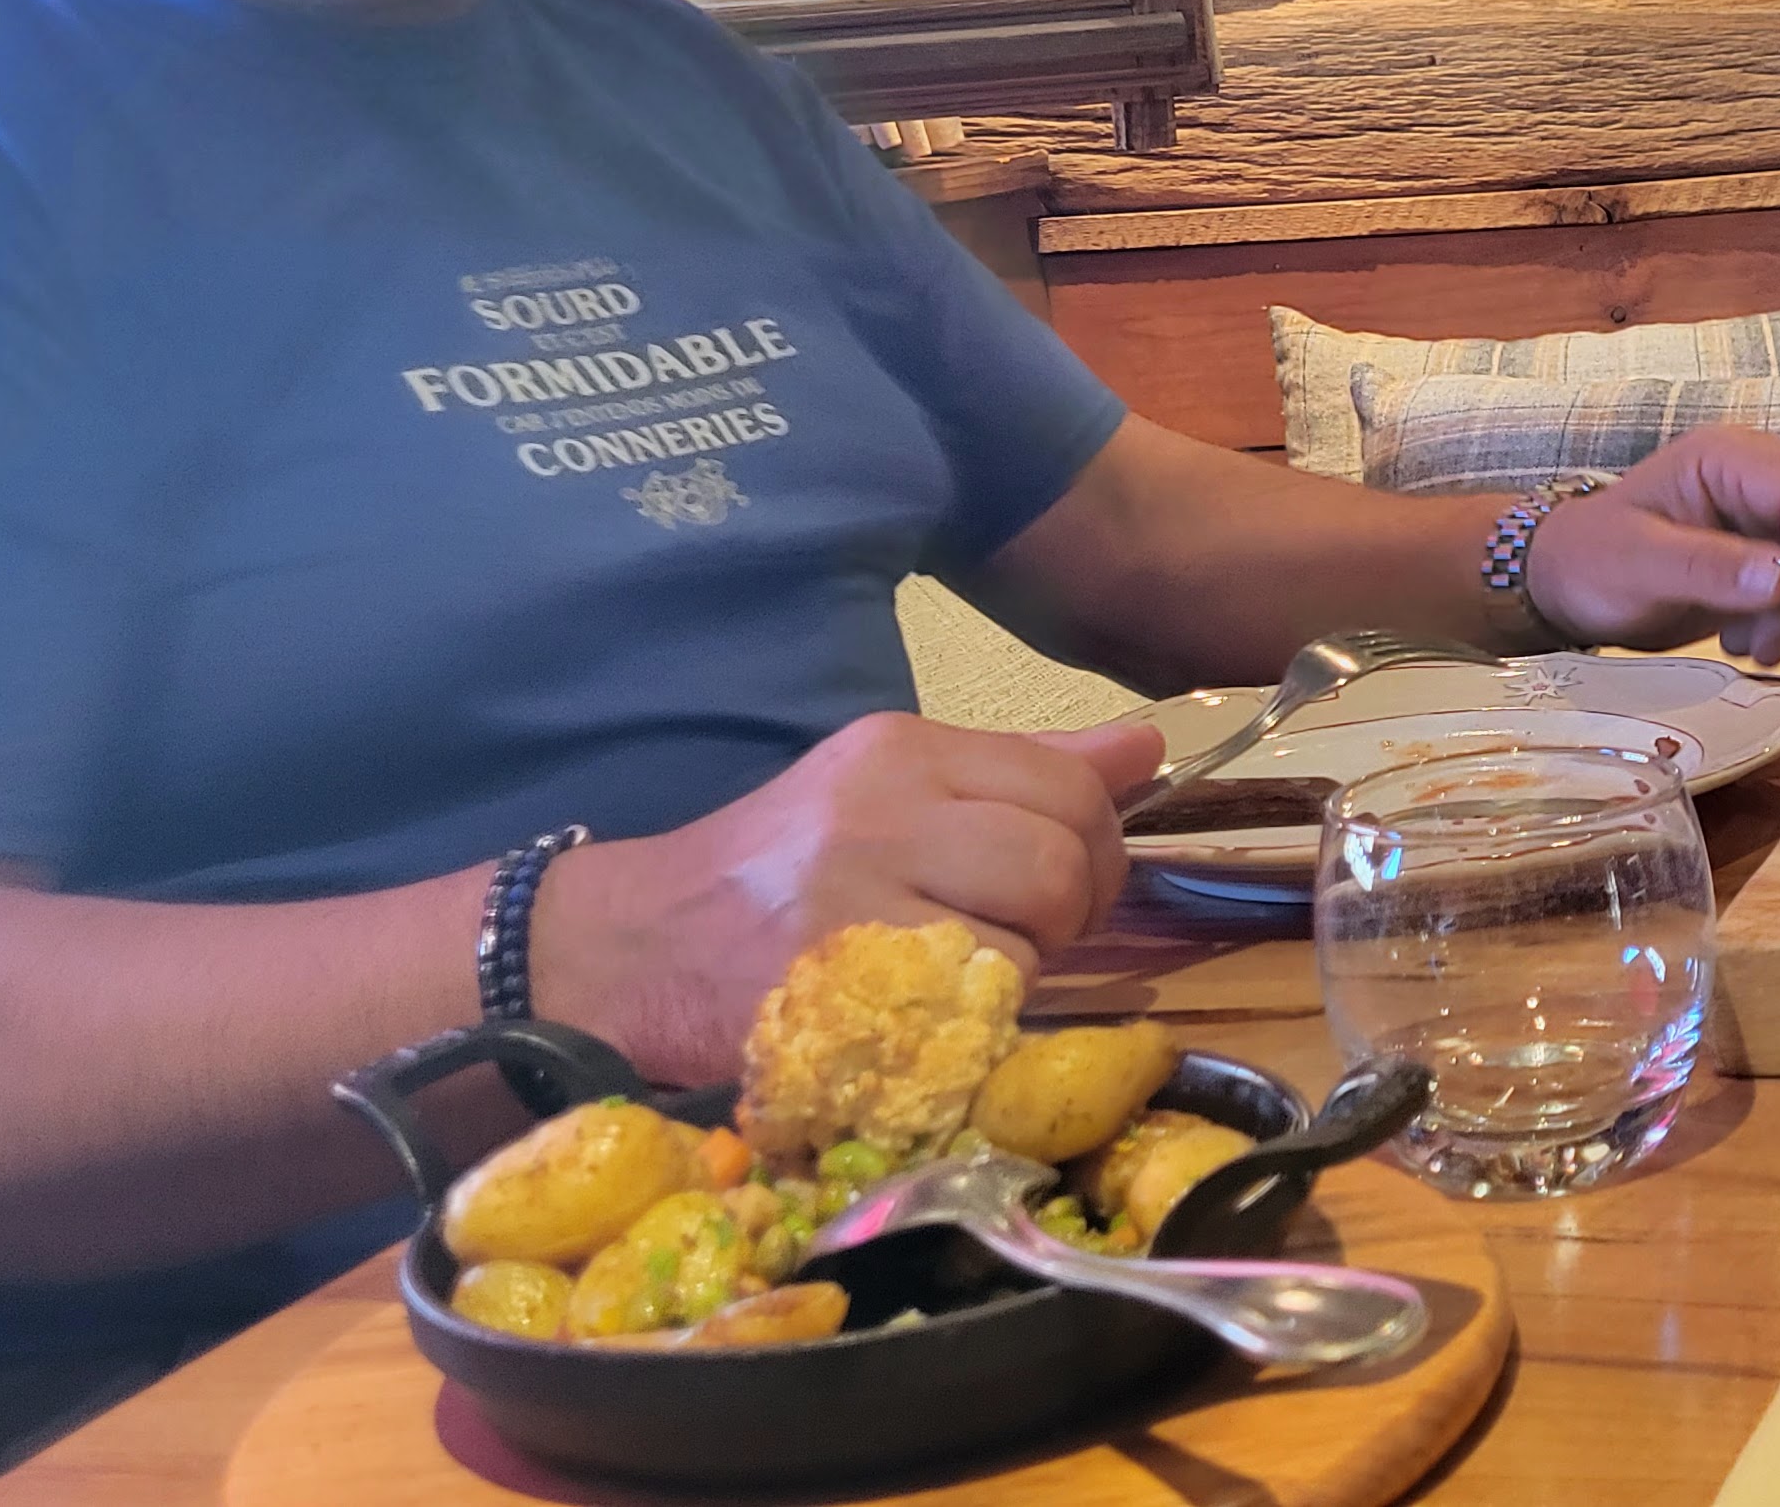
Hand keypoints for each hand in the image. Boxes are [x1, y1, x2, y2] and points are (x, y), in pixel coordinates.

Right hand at [535, 711, 1163, 1079]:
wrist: (631, 950)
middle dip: (1069, 919)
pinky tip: (925, 1025)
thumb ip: (1024, 772)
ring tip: (959, 982)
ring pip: (1022, 946)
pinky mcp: (831, 991)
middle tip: (1026, 943)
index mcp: (902, 751)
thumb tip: (1148, 745)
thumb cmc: (780, 875)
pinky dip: (968, 1035)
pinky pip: (964, 1020)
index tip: (1065, 890)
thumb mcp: (894, 794)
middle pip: (1059, 863)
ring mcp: (852, 901)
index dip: (1096, 849)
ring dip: (1015, 981)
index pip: (1066, 785)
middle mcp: (879, 811)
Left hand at [1522, 426, 1779, 667]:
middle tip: (1766, 642)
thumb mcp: (1636, 563)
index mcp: (1730, 458)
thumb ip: (1706, 567)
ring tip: (1746, 642)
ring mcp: (1774, 520)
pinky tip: (1747, 638)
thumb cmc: (1592, 559)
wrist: (1572, 585)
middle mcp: (1763, 481)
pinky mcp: (1779, 559)